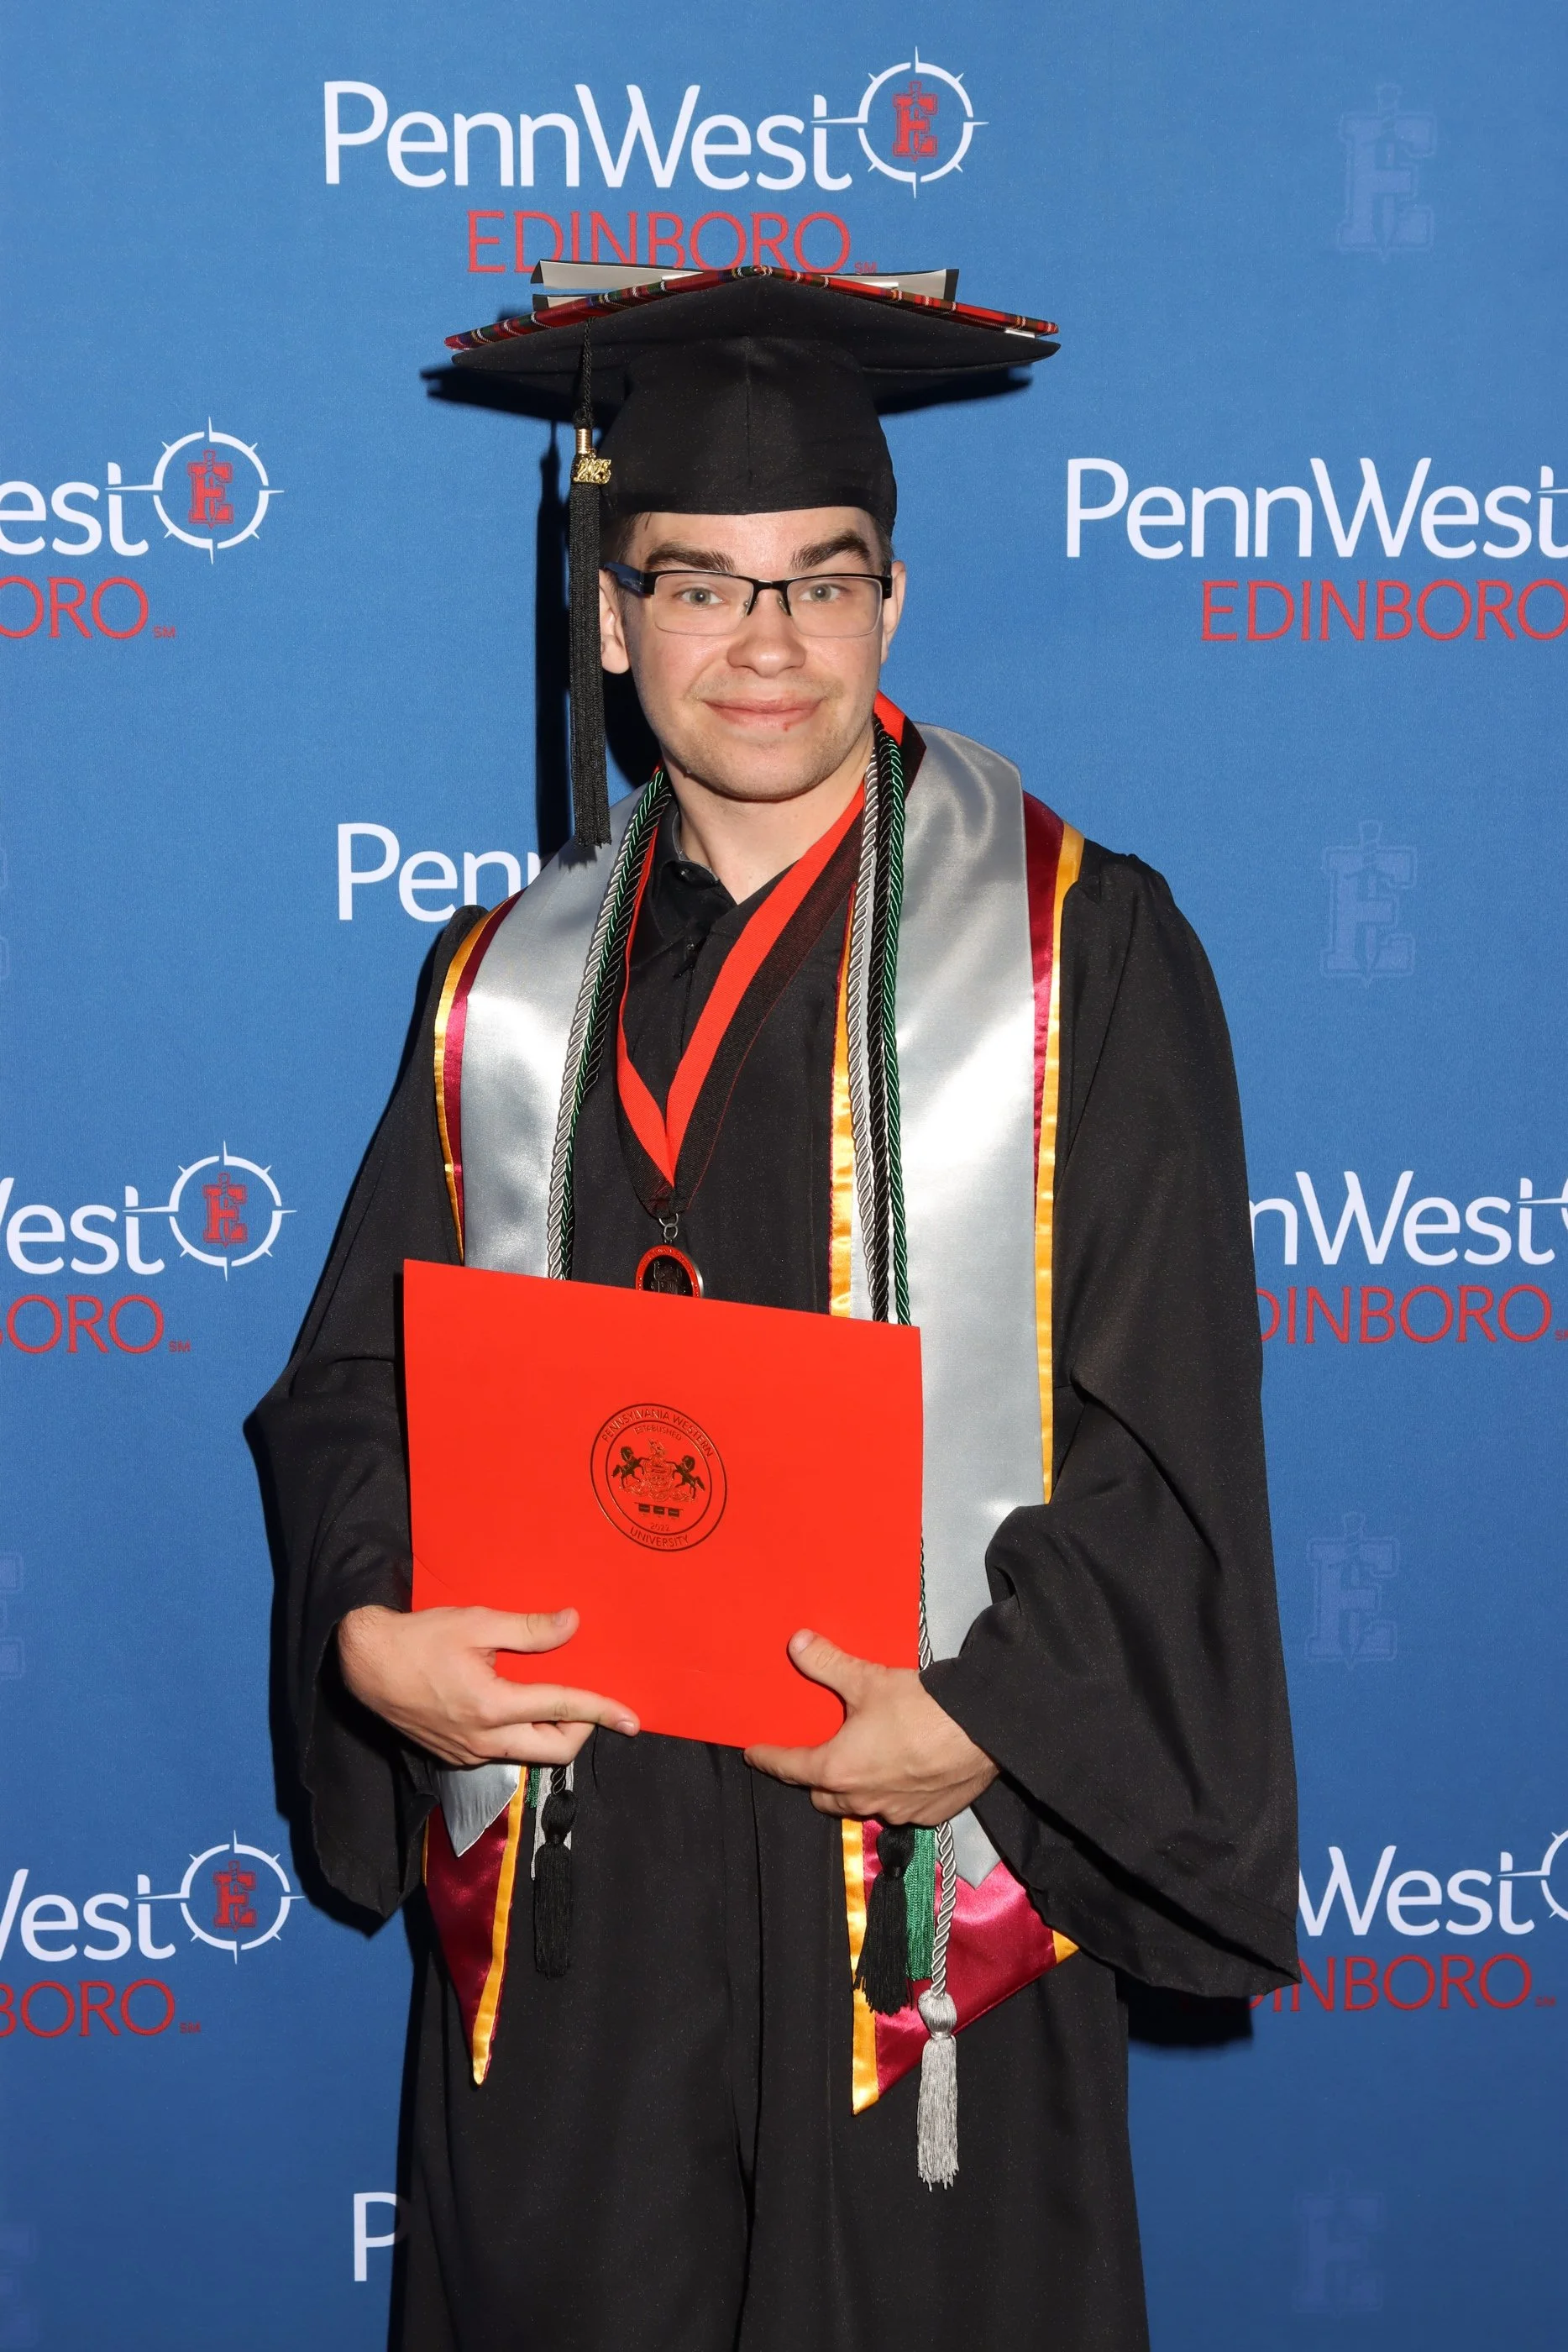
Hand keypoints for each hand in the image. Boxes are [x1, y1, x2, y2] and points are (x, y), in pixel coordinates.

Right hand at [336, 1604, 638, 1768]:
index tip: (632, 1718)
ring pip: (529, 1755)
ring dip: (551, 1732)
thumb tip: (573, 1624)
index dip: (603, 1711)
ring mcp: (468, 1753)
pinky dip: (523, 1734)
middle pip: (554, 1751)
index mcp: (492, 1706)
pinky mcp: (455, 1755)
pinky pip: (504, 1753)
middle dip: (582, 1729)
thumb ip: (529, 1629)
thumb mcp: (477, 1623)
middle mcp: (483, 1740)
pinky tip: (518, 1706)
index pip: (563, 1710)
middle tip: (589, 1703)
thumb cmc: (419, 1639)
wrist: (365, 1665)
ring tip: (556, 1699)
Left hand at [744, 1631, 996, 1823]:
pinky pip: (897, 1809)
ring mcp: (895, 1812)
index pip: (789, 1767)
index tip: (754, 1755)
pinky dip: (892, 1794)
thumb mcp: (866, 1679)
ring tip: (861, 1763)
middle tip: (814, 1756)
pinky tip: (903, 1772)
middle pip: (821, 1796)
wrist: (981, 1731)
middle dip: (813, 1779)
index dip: (768, 1759)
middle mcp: (861, 1799)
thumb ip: (827, 1663)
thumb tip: (796, 1643)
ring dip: (854, 1789)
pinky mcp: (927, 1816)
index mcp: (837, 1768)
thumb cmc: (918, 1707)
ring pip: (860, 1806)